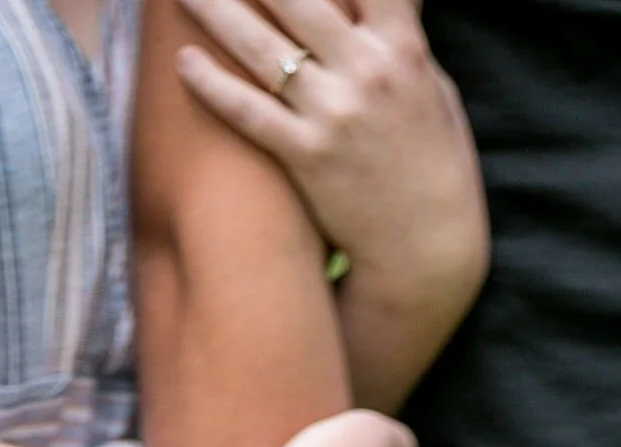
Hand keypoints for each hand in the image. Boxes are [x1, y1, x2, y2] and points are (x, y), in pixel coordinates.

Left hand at [175, 0, 487, 336]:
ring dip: (214, 10)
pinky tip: (185, 63)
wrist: (430, 248)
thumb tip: (379, 2)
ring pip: (261, 47)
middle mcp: (367, 74)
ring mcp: (335, 116)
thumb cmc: (435, 164)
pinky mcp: (308, 158)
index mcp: (404, 51)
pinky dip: (213, 86)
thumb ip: (401, 38)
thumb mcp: (433, 89)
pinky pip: (250, 113)